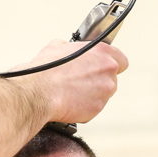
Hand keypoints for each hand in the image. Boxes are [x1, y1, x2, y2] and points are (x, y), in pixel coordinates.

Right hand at [0, 40, 127, 156]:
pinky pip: (93, 108)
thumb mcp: (55, 47)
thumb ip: (69, 47)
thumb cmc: (43, 70)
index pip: (121, 59)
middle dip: (98, 81)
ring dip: (92, 94)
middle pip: (112, 78)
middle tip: (80, 82)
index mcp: (101, 52)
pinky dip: (84, 108)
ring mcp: (104, 91)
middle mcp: (107, 71)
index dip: (109, 64)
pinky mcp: (96, 109)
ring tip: (71, 93)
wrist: (37, 93)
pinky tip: (69, 103)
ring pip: (103, 94)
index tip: (101, 68)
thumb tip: (65, 48)